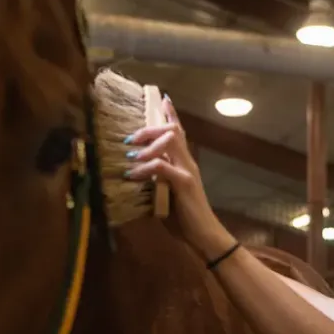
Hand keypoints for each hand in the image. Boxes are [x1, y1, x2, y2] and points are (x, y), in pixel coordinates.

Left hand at [122, 96, 234, 257]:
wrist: (203, 234)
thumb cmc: (184, 218)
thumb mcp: (165, 195)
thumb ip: (155, 181)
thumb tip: (135, 176)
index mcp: (185, 163)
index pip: (179, 132)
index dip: (171, 115)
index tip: (163, 99)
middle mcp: (188, 162)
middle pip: (171, 131)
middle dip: (149, 129)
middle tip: (130, 138)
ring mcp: (188, 171)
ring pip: (170, 141)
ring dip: (147, 145)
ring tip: (130, 154)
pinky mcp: (184, 183)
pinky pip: (162, 167)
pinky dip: (145, 168)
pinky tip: (132, 175)